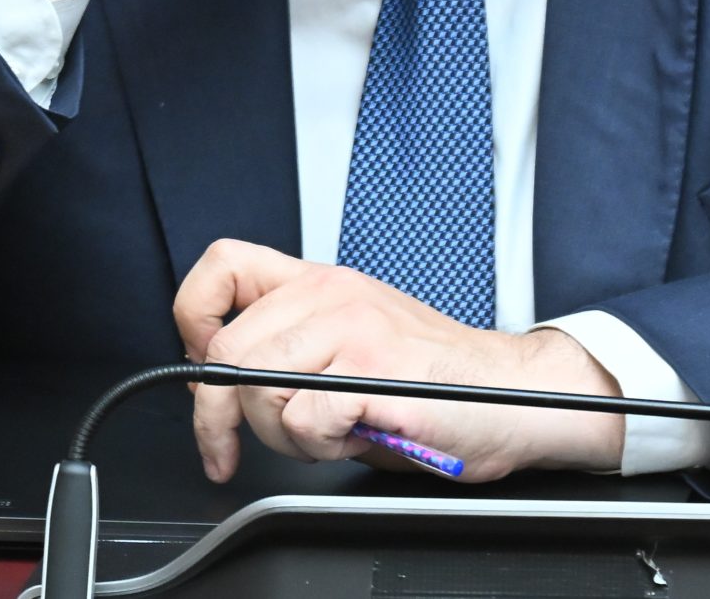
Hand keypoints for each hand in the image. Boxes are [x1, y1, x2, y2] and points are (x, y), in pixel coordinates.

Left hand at [174, 240, 624, 483]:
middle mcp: (334, 295)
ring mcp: (355, 327)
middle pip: (225, 350)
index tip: (203, 371)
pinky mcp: (376, 368)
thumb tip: (214, 379)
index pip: (223, 265)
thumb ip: (287, 349)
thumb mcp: (349, 349)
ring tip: (333, 431)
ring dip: (285, 434)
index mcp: (323, 284)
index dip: (194, 320)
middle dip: (230, 416)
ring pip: (257, 386)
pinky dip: (323, 444)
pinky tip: (359, 433)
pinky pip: (304, 418)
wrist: (516, 398)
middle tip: (266, 439)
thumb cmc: (436, 385)